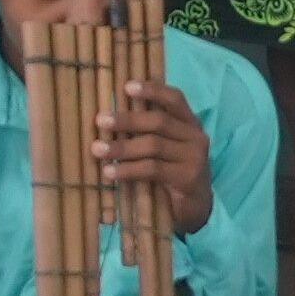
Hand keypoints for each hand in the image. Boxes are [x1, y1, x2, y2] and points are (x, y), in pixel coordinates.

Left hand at [95, 75, 214, 235]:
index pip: (174, 99)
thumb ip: (149, 131)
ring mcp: (194, 158)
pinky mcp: (188, 178)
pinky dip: (128, 170)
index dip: (152, 90)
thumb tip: (109, 117)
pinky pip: (153, 169)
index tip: (126, 86)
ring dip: (122, 148)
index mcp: (190, 123)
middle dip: (127, 120)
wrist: (197, 209)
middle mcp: (196, 137)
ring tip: (97, 149)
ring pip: (153, 145)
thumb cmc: (173, 173)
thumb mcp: (165, 148)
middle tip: (100, 120)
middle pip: (159, 122)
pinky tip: (110, 172)